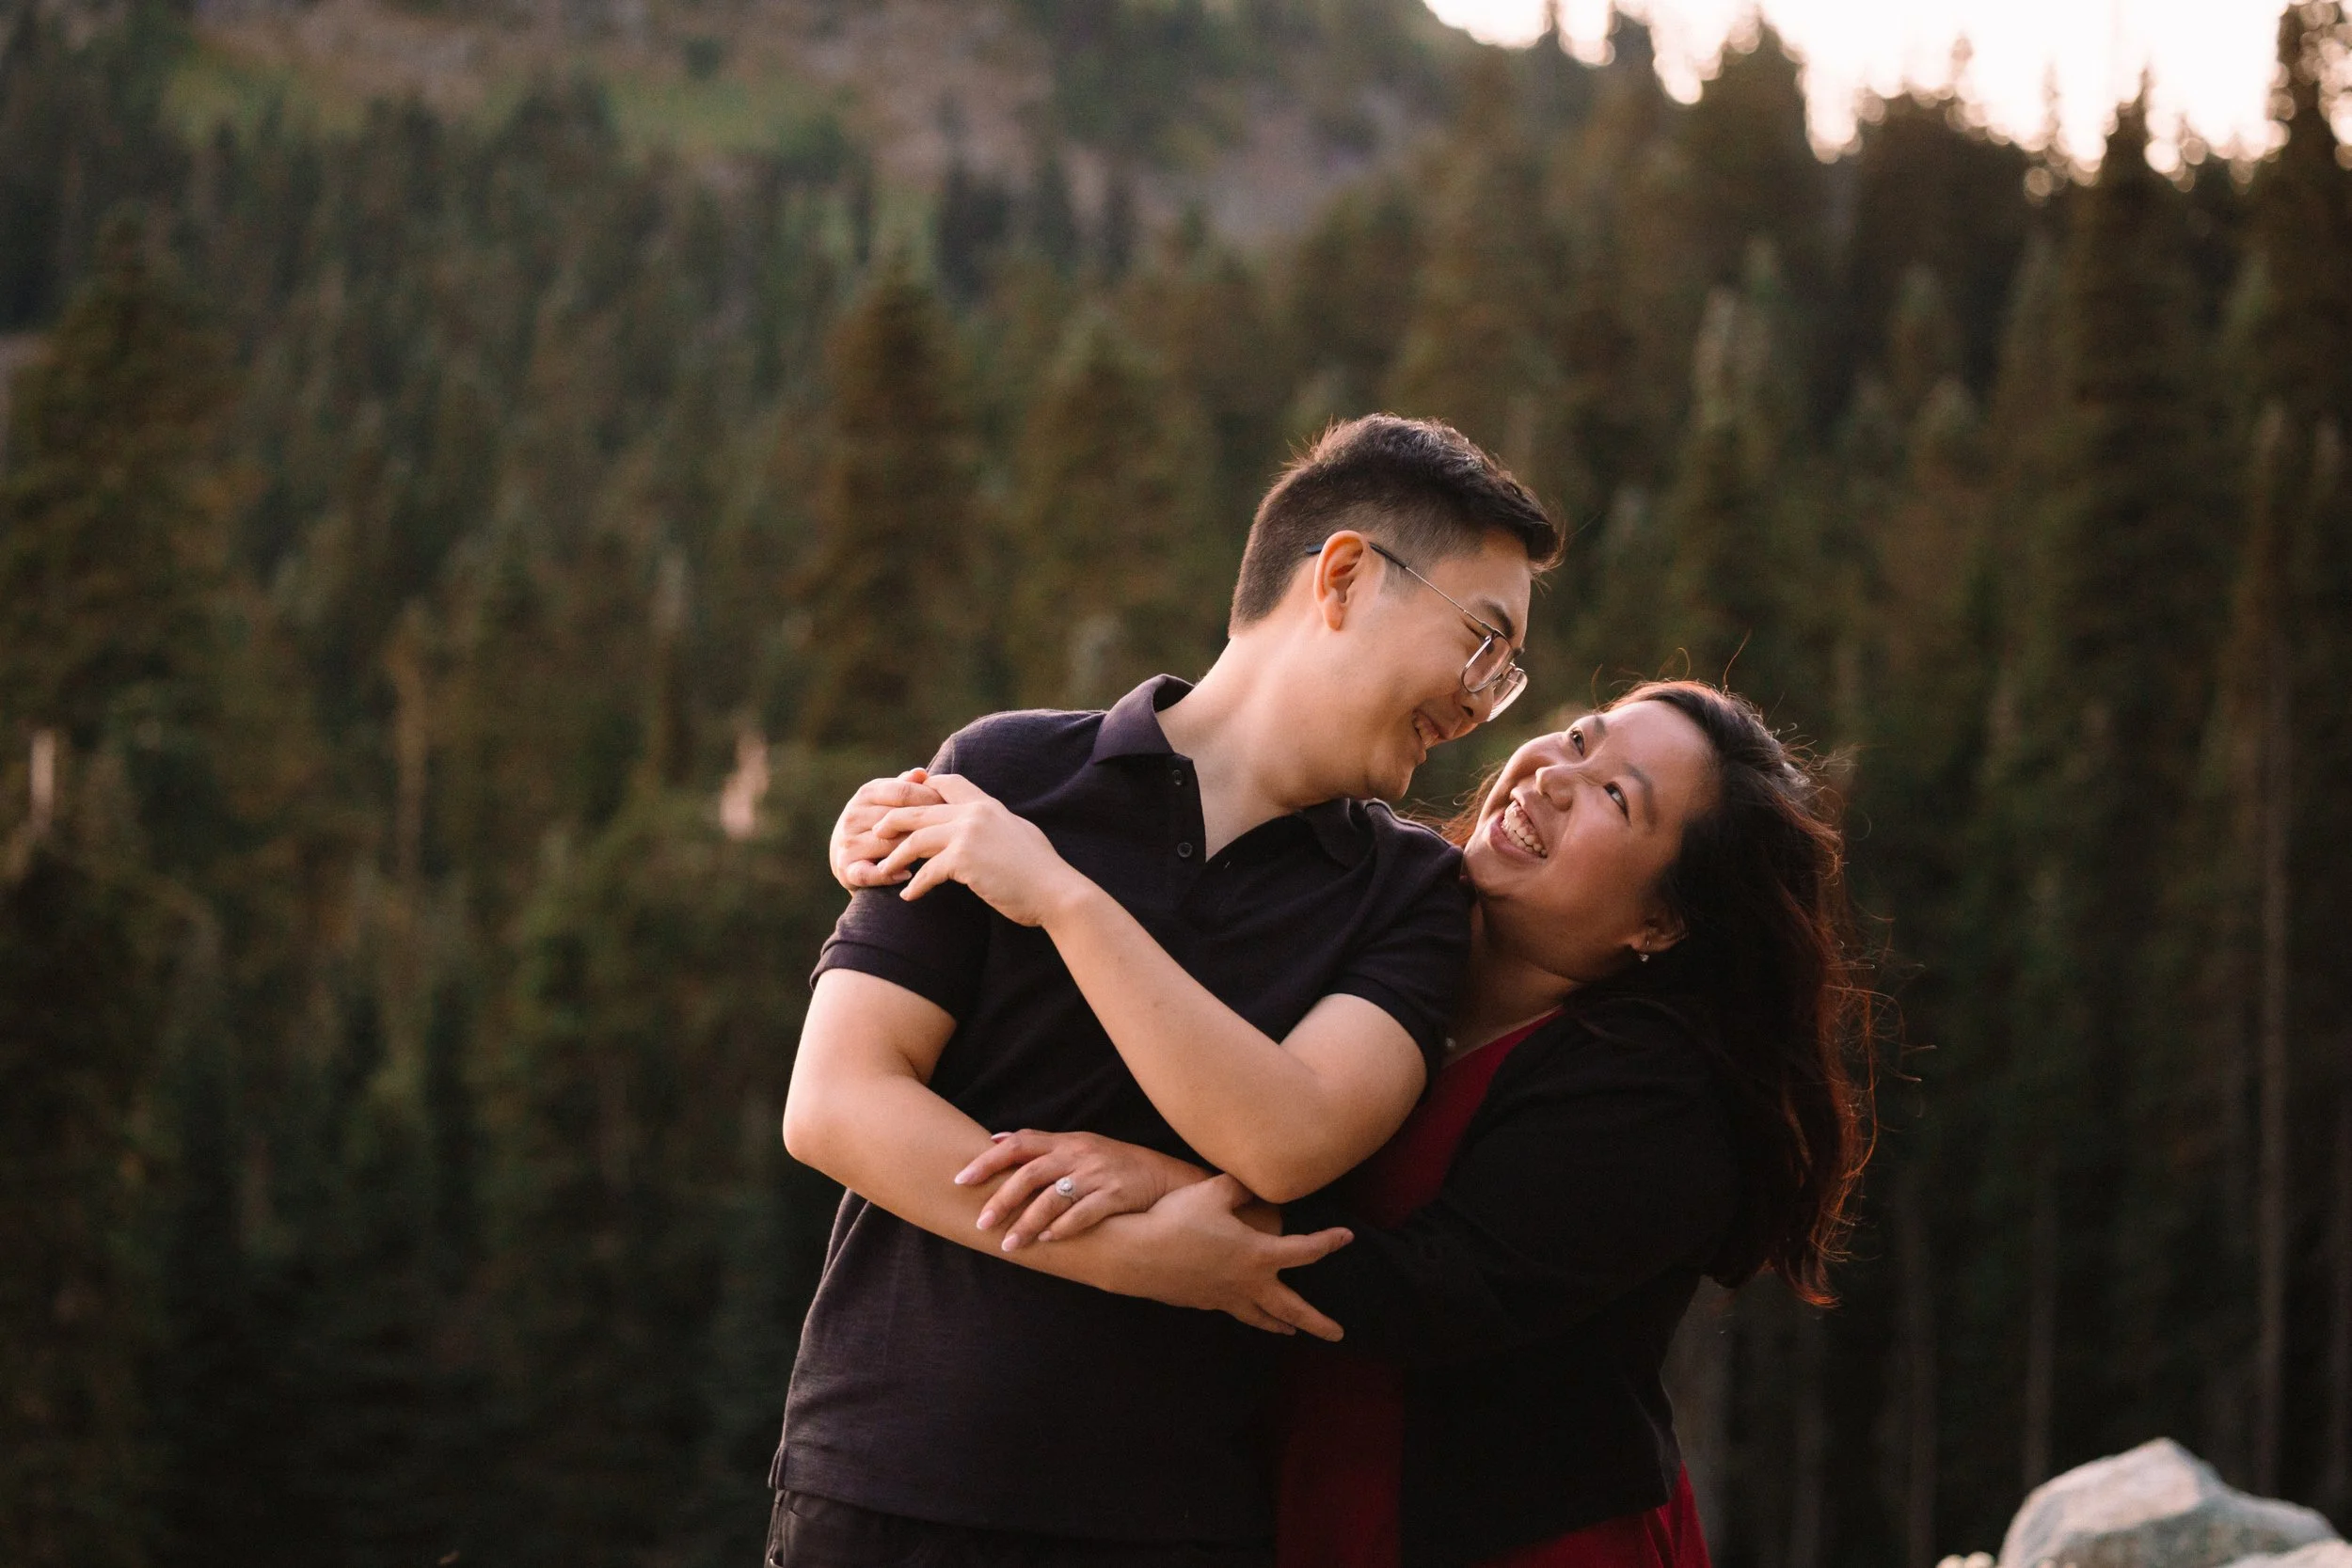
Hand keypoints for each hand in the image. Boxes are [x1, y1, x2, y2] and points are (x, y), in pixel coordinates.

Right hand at [831, 769, 946, 889]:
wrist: (848, 857)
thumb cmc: (880, 825)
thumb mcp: (890, 801)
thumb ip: (905, 787)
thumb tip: (921, 773)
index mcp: (867, 793)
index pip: (903, 792)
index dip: (932, 799)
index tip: (955, 809)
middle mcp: (853, 815)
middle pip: (898, 818)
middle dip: (927, 826)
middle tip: (952, 834)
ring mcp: (847, 842)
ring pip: (888, 844)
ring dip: (912, 851)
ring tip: (937, 855)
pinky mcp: (845, 868)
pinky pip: (870, 872)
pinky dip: (889, 875)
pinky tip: (907, 875)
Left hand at [870, 775, 1093, 927]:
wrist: (1055, 891)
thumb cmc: (1041, 871)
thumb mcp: (1019, 834)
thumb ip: (996, 826)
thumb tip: (986, 829)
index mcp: (989, 805)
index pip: (949, 783)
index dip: (925, 788)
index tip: (907, 800)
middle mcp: (976, 813)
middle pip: (921, 809)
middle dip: (894, 819)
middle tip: (876, 831)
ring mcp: (968, 834)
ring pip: (917, 838)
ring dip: (896, 855)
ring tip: (882, 868)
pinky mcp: (963, 860)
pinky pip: (927, 870)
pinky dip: (915, 885)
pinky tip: (908, 895)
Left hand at [954, 1130, 1208, 1250]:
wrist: (1164, 1176)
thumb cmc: (1114, 1162)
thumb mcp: (1078, 1145)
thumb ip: (1040, 1144)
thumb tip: (995, 1138)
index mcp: (1065, 1142)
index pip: (1018, 1144)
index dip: (988, 1161)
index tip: (961, 1179)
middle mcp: (1078, 1154)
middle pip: (1030, 1174)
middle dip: (1002, 1201)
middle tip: (981, 1223)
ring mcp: (1098, 1174)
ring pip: (1054, 1198)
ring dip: (1028, 1223)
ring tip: (1009, 1245)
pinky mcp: (1116, 1195)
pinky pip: (1085, 1212)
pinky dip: (1064, 1227)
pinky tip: (1049, 1240)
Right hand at [1122, 1175, 1352, 1340]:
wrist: (1135, 1254)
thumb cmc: (1176, 1219)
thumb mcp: (1213, 1191)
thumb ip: (1241, 1186)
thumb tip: (1254, 1182)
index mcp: (1258, 1254)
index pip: (1306, 1251)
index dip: (1329, 1243)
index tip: (1346, 1238)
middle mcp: (1248, 1282)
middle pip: (1292, 1307)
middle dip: (1317, 1321)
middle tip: (1338, 1334)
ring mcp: (1225, 1297)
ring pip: (1262, 1317)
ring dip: (1282, 1324)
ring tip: (1295, 1332)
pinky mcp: (1204, 1302)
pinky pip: (1235, 1311)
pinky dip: (1250, 1315)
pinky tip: (1247, 1310)